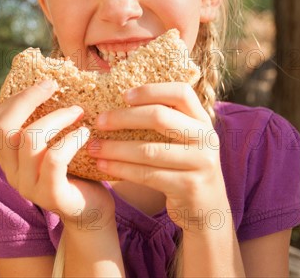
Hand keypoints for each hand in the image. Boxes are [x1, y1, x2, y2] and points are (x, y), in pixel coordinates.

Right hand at [0, 79, 115, 231]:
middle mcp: (12, 174)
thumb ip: (42, 124)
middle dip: (27, 100)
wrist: (92, 213)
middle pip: (3, 129)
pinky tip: (85, 133)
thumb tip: (49, 82)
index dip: (12, 101)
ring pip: (29, 140)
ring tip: (78, 111)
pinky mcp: (51, 195)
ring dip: (56, 117)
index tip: (41, 86)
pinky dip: (71, 139)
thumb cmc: (75, 171)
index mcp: (8, 160)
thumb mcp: (51, 145)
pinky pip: (54, 158)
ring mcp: (28, 186)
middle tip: (53, 86)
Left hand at [87, 82, 229, 232]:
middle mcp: (206, 138)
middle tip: (98, 121)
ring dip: (115, 148)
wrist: (206, 209)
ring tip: (92, 147)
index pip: (181, 92)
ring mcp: (201, 163)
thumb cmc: (184, 167)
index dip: (151, 91)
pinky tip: (103, 166)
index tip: (123, 96)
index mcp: (202, 120)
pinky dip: (121, 169)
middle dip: (123, 118)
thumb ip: (166, 121)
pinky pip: (147, 174)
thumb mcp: (184, 140)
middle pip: (160, 117)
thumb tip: (121, 100)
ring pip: (149, 150)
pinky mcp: (188, 186)